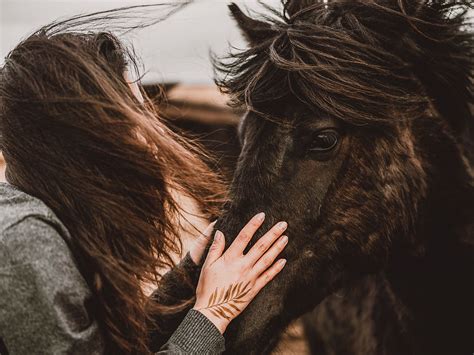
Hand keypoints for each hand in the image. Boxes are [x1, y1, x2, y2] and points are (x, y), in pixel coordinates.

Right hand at [193, 212, 287, 333]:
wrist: (213, 311)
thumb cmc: (208, 287)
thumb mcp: (208, 265)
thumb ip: (215, 248)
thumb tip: (220, 232)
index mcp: (230, 258)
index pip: (244, 237)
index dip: (253, 225)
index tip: (262, 215)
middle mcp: (243, 266)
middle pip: (260, 246)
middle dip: (273, 234)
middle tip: (283, 224)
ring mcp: (250, 277)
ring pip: (267, 259)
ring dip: (277, 247)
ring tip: (285, 238)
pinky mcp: (254, 288)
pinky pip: (268, 276)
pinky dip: (276, 268)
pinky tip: (284, 260)